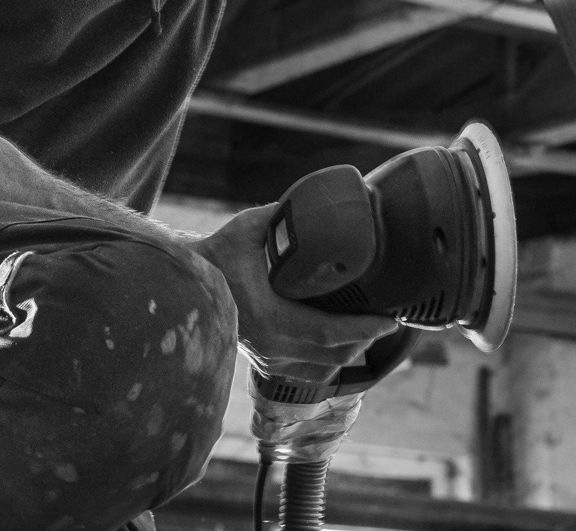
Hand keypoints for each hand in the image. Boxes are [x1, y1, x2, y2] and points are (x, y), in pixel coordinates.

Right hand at [193, 204, 397, 384]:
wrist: (186, 285)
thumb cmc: (218, 254)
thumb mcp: (248, 228)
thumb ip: (282, 217)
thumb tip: (316, 203)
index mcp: (269, 316)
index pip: (328, 332)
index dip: (363, 329)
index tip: (389, 320)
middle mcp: (270, 345)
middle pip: (334, 355)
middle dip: (365, 339)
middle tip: (386, 320)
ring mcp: (268, 358)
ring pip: (324, 367)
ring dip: (350, 351)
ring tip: (369, 329)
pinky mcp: (265, 363)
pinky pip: (309, 372)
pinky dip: (331, 360)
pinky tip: (343, 343)